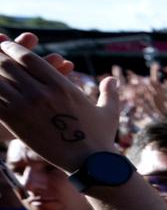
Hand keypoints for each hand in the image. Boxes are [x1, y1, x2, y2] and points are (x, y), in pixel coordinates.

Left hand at [0, 37, 118, 171]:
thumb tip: (112, 80)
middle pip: (7, 65)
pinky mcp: (15, 122)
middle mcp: (41, 93)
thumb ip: (108, 92)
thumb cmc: (101, 137)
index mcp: (61, 85)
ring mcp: (26, 107)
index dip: (12, 48)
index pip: (28, 57)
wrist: (90, 163)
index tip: (6, 46)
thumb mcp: (109, 111)